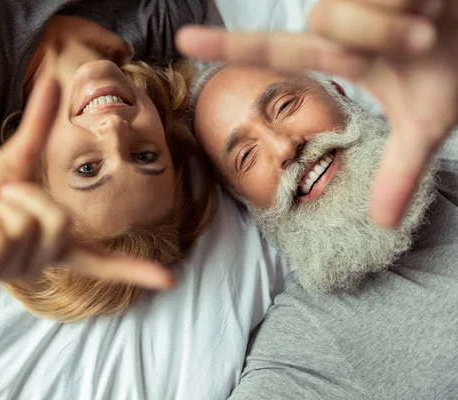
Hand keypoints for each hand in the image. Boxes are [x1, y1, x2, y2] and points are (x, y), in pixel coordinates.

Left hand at [0, 78, 172, 288]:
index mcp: (58, 242)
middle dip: (29, 196)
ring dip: (4, 205)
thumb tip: (56, 79)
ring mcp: (11, 272)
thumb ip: (41, 122)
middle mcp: (41, 263)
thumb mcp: (21, 155)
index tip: (171, 279)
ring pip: (26, 227)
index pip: (102, 261)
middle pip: (59, 224)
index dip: (135, 270)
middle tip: (6, 197)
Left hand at [177, 0, 457, 227]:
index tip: (184, 41)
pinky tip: (434, 0)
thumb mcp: (426, 124)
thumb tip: (383, 223)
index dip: (230, 46)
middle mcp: (337, 19)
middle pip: (321, 22)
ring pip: (351, 6)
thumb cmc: (449, 65)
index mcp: (338, 55)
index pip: (275, 51)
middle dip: (378, 34)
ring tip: (429, 21)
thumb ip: (399, 168)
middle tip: (424, 38)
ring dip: (401, 20)